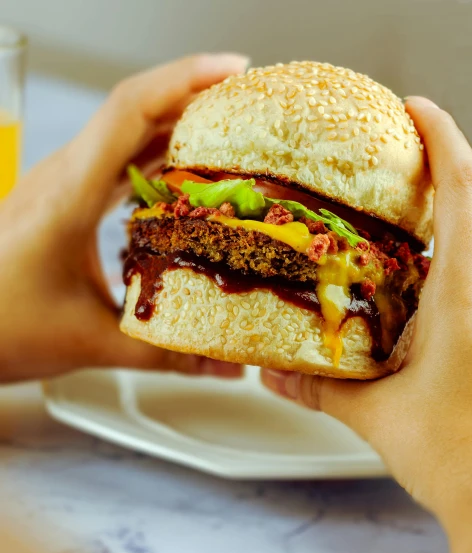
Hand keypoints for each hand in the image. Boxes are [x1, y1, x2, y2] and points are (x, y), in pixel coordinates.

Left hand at [0, 54, 247, 382]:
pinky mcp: (62, 200)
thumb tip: (226, 364)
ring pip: (124, 133)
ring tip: (229, 135)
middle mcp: (63, 178)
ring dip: (176, 127)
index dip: (186, 81)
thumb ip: (166, 354)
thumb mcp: (92, 343)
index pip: (130, 111)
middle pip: (135, 111)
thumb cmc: (0, 327)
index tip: (234, 71)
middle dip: (195, 99)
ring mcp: (60, 185)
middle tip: (248, 107)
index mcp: (68, 196)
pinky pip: (115, 161)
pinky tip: (183, 178)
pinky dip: (155, 158)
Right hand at [262, 98, 471, 521]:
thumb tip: (276, 376)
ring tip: (436, 199)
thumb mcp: (374, 414)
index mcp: (467, 297)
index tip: (417, 110)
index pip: (464, 190)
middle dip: (461, 160)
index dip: (443, 138)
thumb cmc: (454, 454)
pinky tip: (454, 266)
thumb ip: (320, 389)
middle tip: (421, 152)